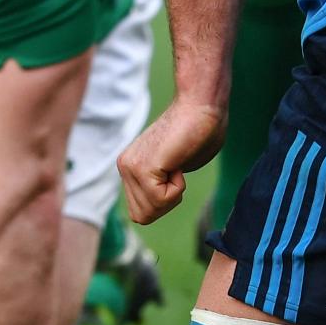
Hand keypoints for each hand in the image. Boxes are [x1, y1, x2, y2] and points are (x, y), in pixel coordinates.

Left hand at [117, 98, 224, 227]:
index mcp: (129, 168)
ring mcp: (129, 167)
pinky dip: (177, 187)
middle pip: (142, 216)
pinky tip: (177, 162)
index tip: (173, 174)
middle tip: (175, 170)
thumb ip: (161, 184)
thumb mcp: (174, 167)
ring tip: (176, 163)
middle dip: (166, 202)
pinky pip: (161, 199)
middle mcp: (124, 167)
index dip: (163, 202)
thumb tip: (156, 204)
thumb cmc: (199, 134)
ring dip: (173, 193)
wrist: (201, 107)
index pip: (140, 212)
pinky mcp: (141, 167)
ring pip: (151, 210)